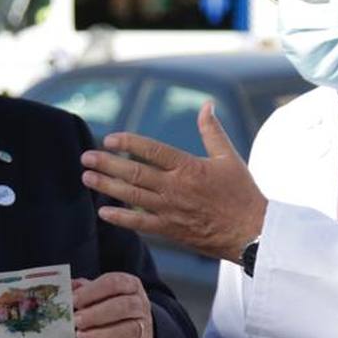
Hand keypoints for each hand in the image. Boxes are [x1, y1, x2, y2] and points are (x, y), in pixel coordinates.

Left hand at [73, 273, 152, 337]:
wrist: (130, 333)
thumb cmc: (110, 308)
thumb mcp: (99, 294)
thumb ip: (84, 290)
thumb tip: (66, 287)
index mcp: (130, 285)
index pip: (114, 283)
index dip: (92, 291)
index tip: (73, 300)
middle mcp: (141, 304)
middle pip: (123, 306)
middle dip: (96, 314)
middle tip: (76, 320)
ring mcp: (145, 326)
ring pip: (128, 329)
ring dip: (101, 333)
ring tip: (81, 336)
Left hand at [80, 103, 266, 261]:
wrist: (251, 232)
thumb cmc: (242, 194)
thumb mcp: (228, 158)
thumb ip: (212, 131)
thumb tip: (206, 105)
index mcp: (189, 167)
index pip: (152, 150)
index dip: (129, 143)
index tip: (109, 138)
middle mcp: (175, 187)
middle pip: (135, 172)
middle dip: (107, 163)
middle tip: (86, 157)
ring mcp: (170, 210)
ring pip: (132, 196)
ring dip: (107, 186)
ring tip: (87, 177)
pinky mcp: (170, 230)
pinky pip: (140, 223)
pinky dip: (121, 217)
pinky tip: (103, 211)